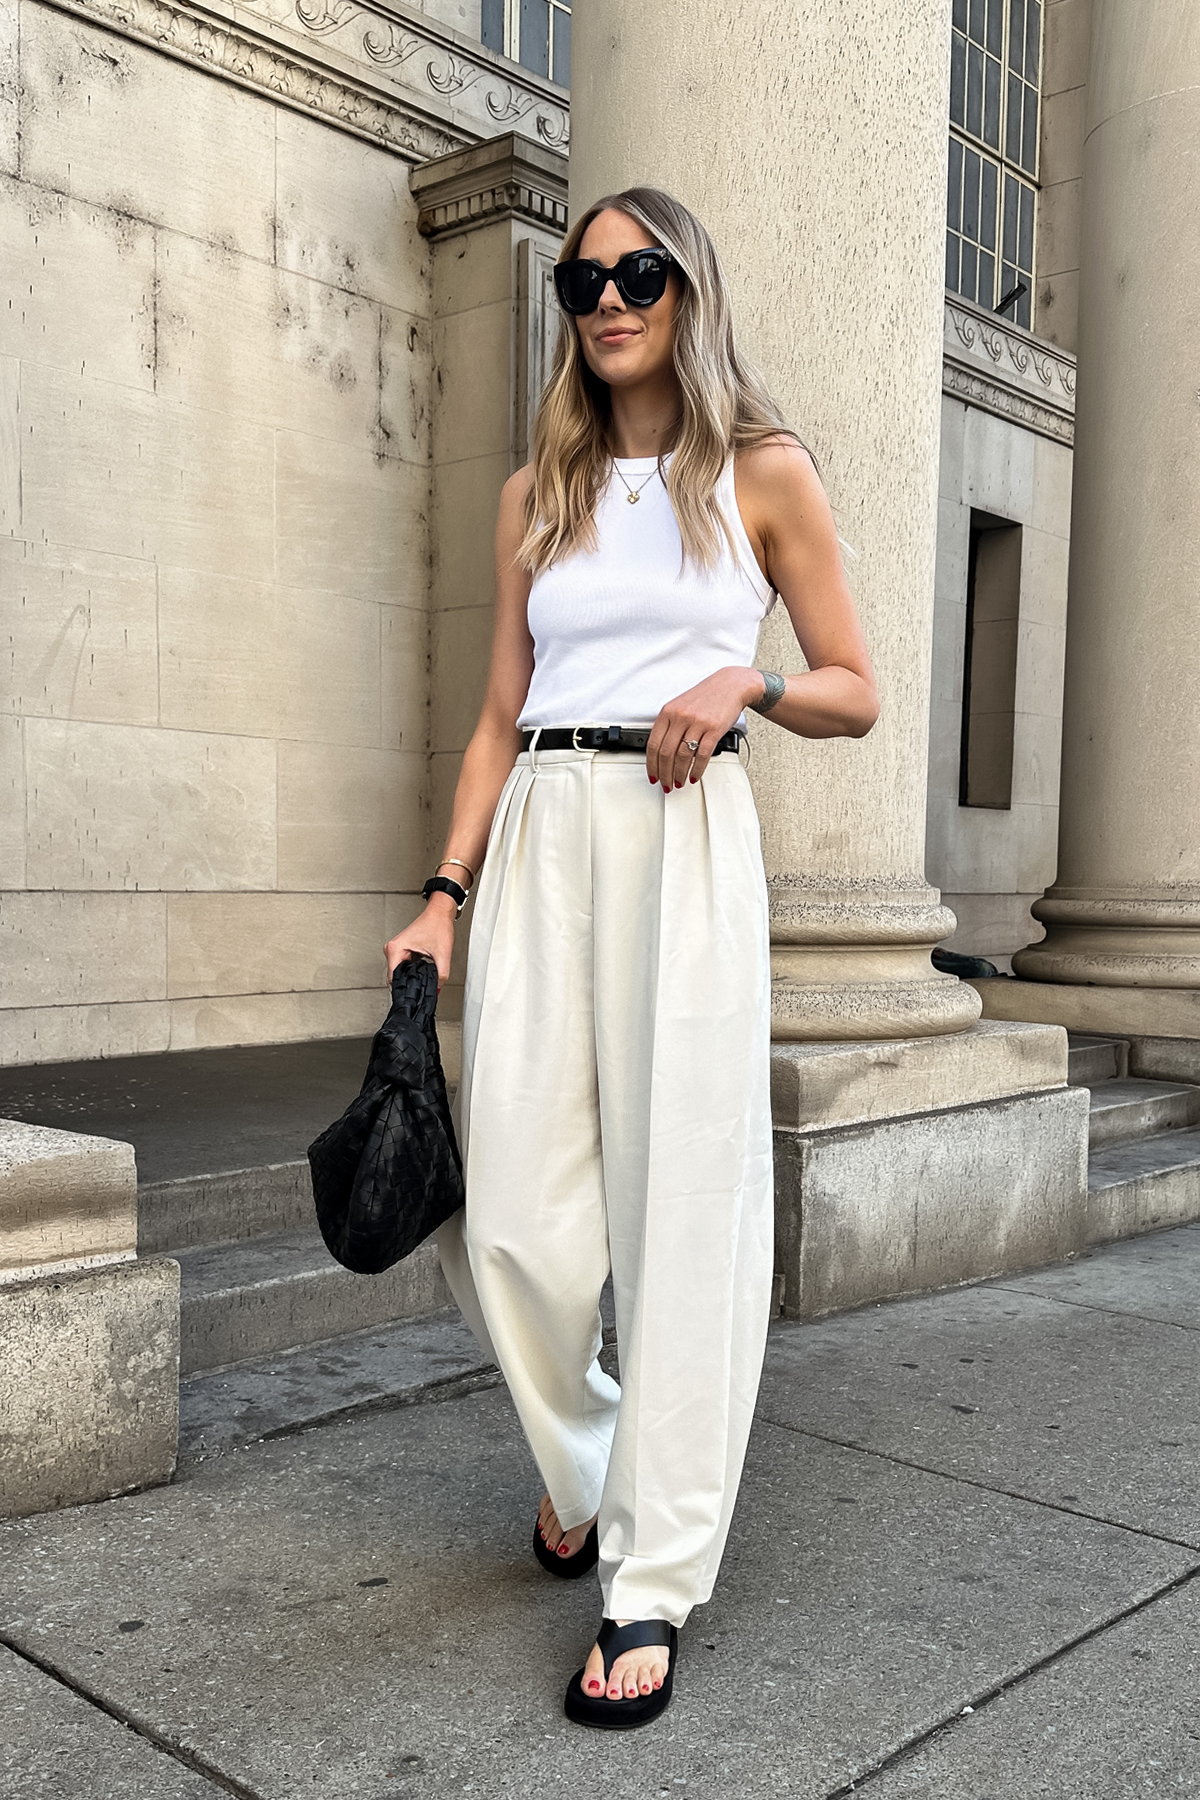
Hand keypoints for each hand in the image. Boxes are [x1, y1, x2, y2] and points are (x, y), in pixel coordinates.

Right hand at [384, 894, 456, 985]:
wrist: (440, 913)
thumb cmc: (438, 925)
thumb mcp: (442, 954)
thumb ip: (441, 975)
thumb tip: (436, 990)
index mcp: (395, 949)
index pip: (393, 978)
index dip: (404, 989)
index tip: (412, 996)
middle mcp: (392, 949)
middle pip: (397, 976)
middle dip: (410, 983)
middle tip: (423, 986)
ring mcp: (397, 950)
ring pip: (402, 972)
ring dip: (413, 977)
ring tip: (425, 975)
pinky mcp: (403, 951)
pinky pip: (406, 967)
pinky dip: (414, 971)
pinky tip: (423, 969)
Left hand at [646, 667, 760, 788]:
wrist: (731, 685)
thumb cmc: (706, 697)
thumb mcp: (680, 706)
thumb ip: (670, 725)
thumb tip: (661, 752)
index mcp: (668, 712)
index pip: (653, 744)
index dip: (651, 765)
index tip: (653, 775)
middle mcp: (680, 717)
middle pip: (666, 753)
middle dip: (664, 774)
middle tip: (666, 784)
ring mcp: (697, 723)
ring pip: (682, 756)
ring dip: (679, 774)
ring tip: (679, 782)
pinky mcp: (714, 729)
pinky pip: (702, 755)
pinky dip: (697, 770)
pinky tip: (694, 776)